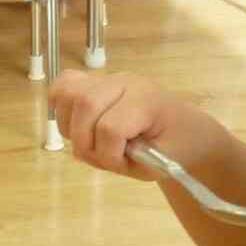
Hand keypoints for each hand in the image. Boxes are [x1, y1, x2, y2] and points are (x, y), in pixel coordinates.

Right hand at [51, 71, 181, 178]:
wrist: (185, 130)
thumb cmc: (174, 148)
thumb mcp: (159, 165)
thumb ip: (125, 162)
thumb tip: (86, 153)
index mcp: (148, 101)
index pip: (111, 127)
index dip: (108, 155)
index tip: (121, 166)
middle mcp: (126, 83)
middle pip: (85, 103)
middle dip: (84, 141)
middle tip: (98, 156)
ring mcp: (109, 79)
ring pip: (69, 91)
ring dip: (69, 125)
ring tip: (87, 141)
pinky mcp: (96, 81)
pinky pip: (65, 85)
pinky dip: (60, 106)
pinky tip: (73, 125)